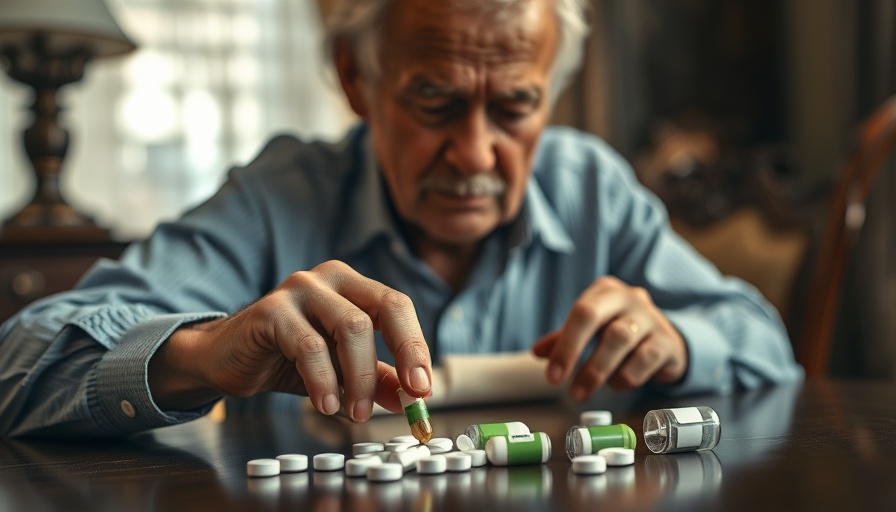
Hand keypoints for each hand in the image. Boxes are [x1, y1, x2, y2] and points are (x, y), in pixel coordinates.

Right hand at [148, 260, 431, 420]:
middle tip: (410, 396)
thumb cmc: (286, 357)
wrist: (225, 358)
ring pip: (351, 327)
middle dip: (404, 353)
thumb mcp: (340, 371)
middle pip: (384, 307)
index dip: (416, 347)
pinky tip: (327, 404)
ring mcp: (300, 289)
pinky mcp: (271, 311)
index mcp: (352, 286)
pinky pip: (309, 346)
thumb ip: (377, 379)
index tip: (424, 389)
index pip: (397, 308)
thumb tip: (412, 399)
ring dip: (361, 377)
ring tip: (356, 412)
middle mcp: (329, 279)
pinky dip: (324, 380)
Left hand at [532, 276, 686, 399]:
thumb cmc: (620, 331)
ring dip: (598, 371)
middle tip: (565, 387)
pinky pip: (644, 360)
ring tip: (585, 390)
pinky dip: (626, 377)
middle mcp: (629, 298)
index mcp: (605, 291)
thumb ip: (564, 339)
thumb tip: (538, 352)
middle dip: (575, 353)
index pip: (580, 311)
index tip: (553, 375)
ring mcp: (651, 318)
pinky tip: (616, 384)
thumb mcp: (592, 330)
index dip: (565, 344)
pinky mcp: (668, 342)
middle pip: (596, 318)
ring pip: (620, 340)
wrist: (667, 339)